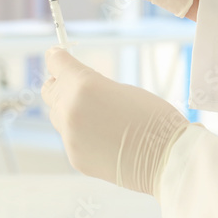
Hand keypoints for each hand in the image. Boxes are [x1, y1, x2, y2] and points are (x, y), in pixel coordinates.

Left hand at [42, 46, 189, 197]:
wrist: (167, 159)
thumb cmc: (154, 120)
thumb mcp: (121, 88)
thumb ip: (90, 84)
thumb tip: (74, 84)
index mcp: (83, 86)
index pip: (55, 63)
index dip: (57, 59)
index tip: (57, 57)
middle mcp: (70, 110)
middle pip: (50, 90)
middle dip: (61, 86)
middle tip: (77, 87)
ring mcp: (70, 136)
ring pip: (58, 116)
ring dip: (70, 111)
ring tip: (98, 117)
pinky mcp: (74, 157)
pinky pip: (70, 138)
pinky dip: (81, 135)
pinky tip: (104, 138)